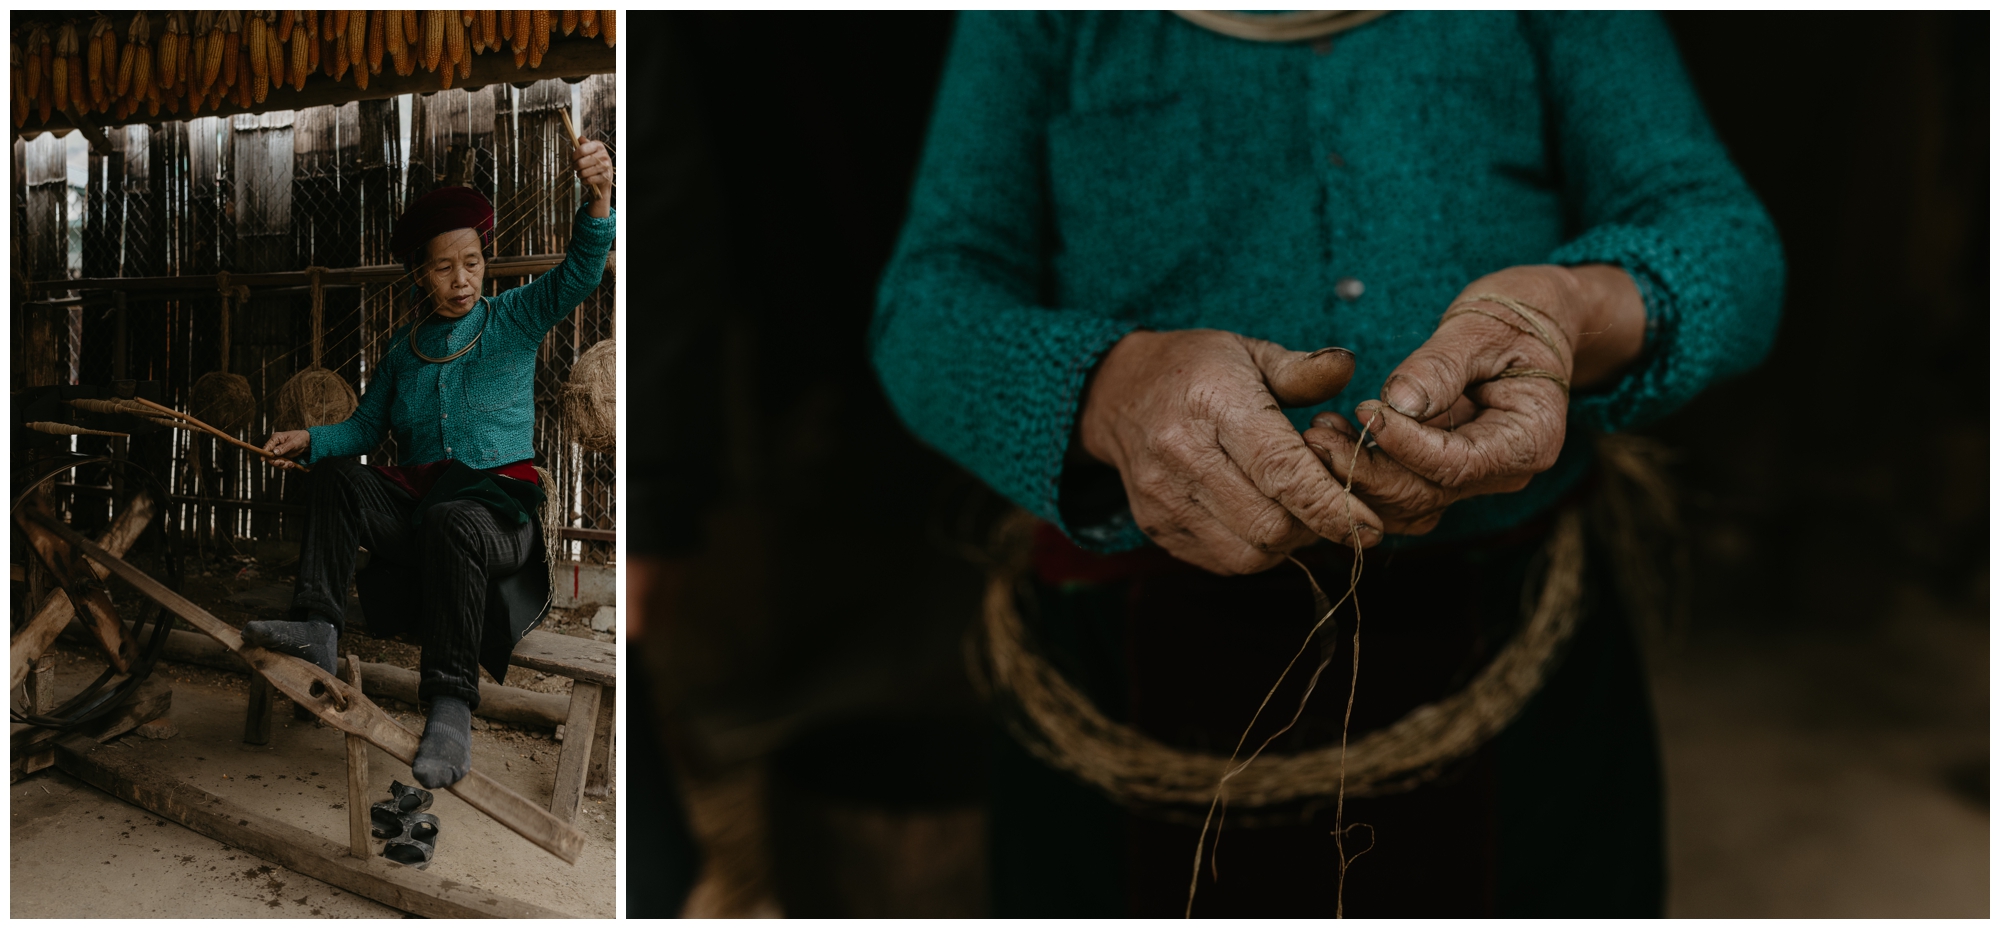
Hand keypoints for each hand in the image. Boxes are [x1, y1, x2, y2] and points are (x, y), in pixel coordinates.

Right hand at [264, 430, 310, 470]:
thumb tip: (274, 452)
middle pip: (270, 456)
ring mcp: (278, 451)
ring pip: (275, 461)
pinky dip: (286, 465)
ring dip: (282, 465)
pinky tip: (292, 464)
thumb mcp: (293, 443)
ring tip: (290, 464)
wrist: (307, 441)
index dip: (264, 453)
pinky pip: (281, 463)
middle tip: (283, 463)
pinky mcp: (282, 456)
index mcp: (276, 438)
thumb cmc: (299, 438)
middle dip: (276, 462)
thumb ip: (284, 448)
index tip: (263, 460)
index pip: (267, 446)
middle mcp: (275, 445)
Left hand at [570, 138, 612, 216]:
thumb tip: (580, 138)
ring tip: (580, 174)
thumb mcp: (590, 150)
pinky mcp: (605, 177)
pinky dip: (584, 181)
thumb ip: (584, 144)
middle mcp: (604, 155)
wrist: (606, 175)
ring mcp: (605, 166)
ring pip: (584, 172)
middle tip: (575, 167)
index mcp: (598, 146)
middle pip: (581, 163)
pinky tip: (585, 179)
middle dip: (575, 166)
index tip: (572, 159)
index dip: (574, 155)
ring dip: (579, 174)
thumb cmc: (594, 161)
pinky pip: (589, 180)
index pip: (581, 150)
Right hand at [1077, 329, 1375, 574]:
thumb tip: (1350, 368)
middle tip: (1328, 503)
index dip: (1331, 506)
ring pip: (1249, 553)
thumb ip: (1303, 369)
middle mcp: (1181, 455)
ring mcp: (1163, 497)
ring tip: (1294, 510)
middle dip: (1314, 526)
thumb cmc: (1195, 369)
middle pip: (1270, 524)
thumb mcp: (1249, 351)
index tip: (1369, 526)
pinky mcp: (1156, 526)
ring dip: (1287, 543)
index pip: (1281, 471)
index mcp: (1213, 404)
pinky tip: (1260, 517)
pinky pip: (1223, 561)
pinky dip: (1255, 550)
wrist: (1116, 393)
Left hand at [1301, 264, 1645, 534]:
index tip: (1364, 411)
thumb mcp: (1482, 328)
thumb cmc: (1513, 317)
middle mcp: (1502, 471)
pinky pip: (1400, 487)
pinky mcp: (1442, 471)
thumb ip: (1441, 367)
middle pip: (1426, 493)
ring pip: (1406, 501)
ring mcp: (1471, 477)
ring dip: (1357, 475)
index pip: (1458, 463)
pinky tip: (1332, 434)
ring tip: (1318, 431)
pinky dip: (1363, 470)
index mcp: (1529, 439)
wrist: (1530, 323)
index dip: (1407, 445)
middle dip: (1368, 468)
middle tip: (1317, 433)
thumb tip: (1400, 403)